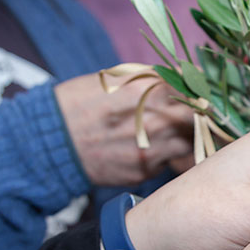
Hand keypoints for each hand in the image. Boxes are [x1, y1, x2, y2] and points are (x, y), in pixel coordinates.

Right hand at [55, 73, 192, 185]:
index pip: (192, 90)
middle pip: (199, 119)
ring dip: (186, 136)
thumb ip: (151, 79)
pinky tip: (151, 146)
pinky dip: (166, 153)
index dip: (197, 90)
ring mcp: (153, 151)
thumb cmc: (78, 103)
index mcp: (148, 92)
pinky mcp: (145, 171)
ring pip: (189, 144)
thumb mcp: (113, 79)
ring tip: (172, 129)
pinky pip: (168, 161)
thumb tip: (181, 78)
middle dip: (200, 114)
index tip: (199, 89)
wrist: (48, 143)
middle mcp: (157, 123)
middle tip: (199, 112)